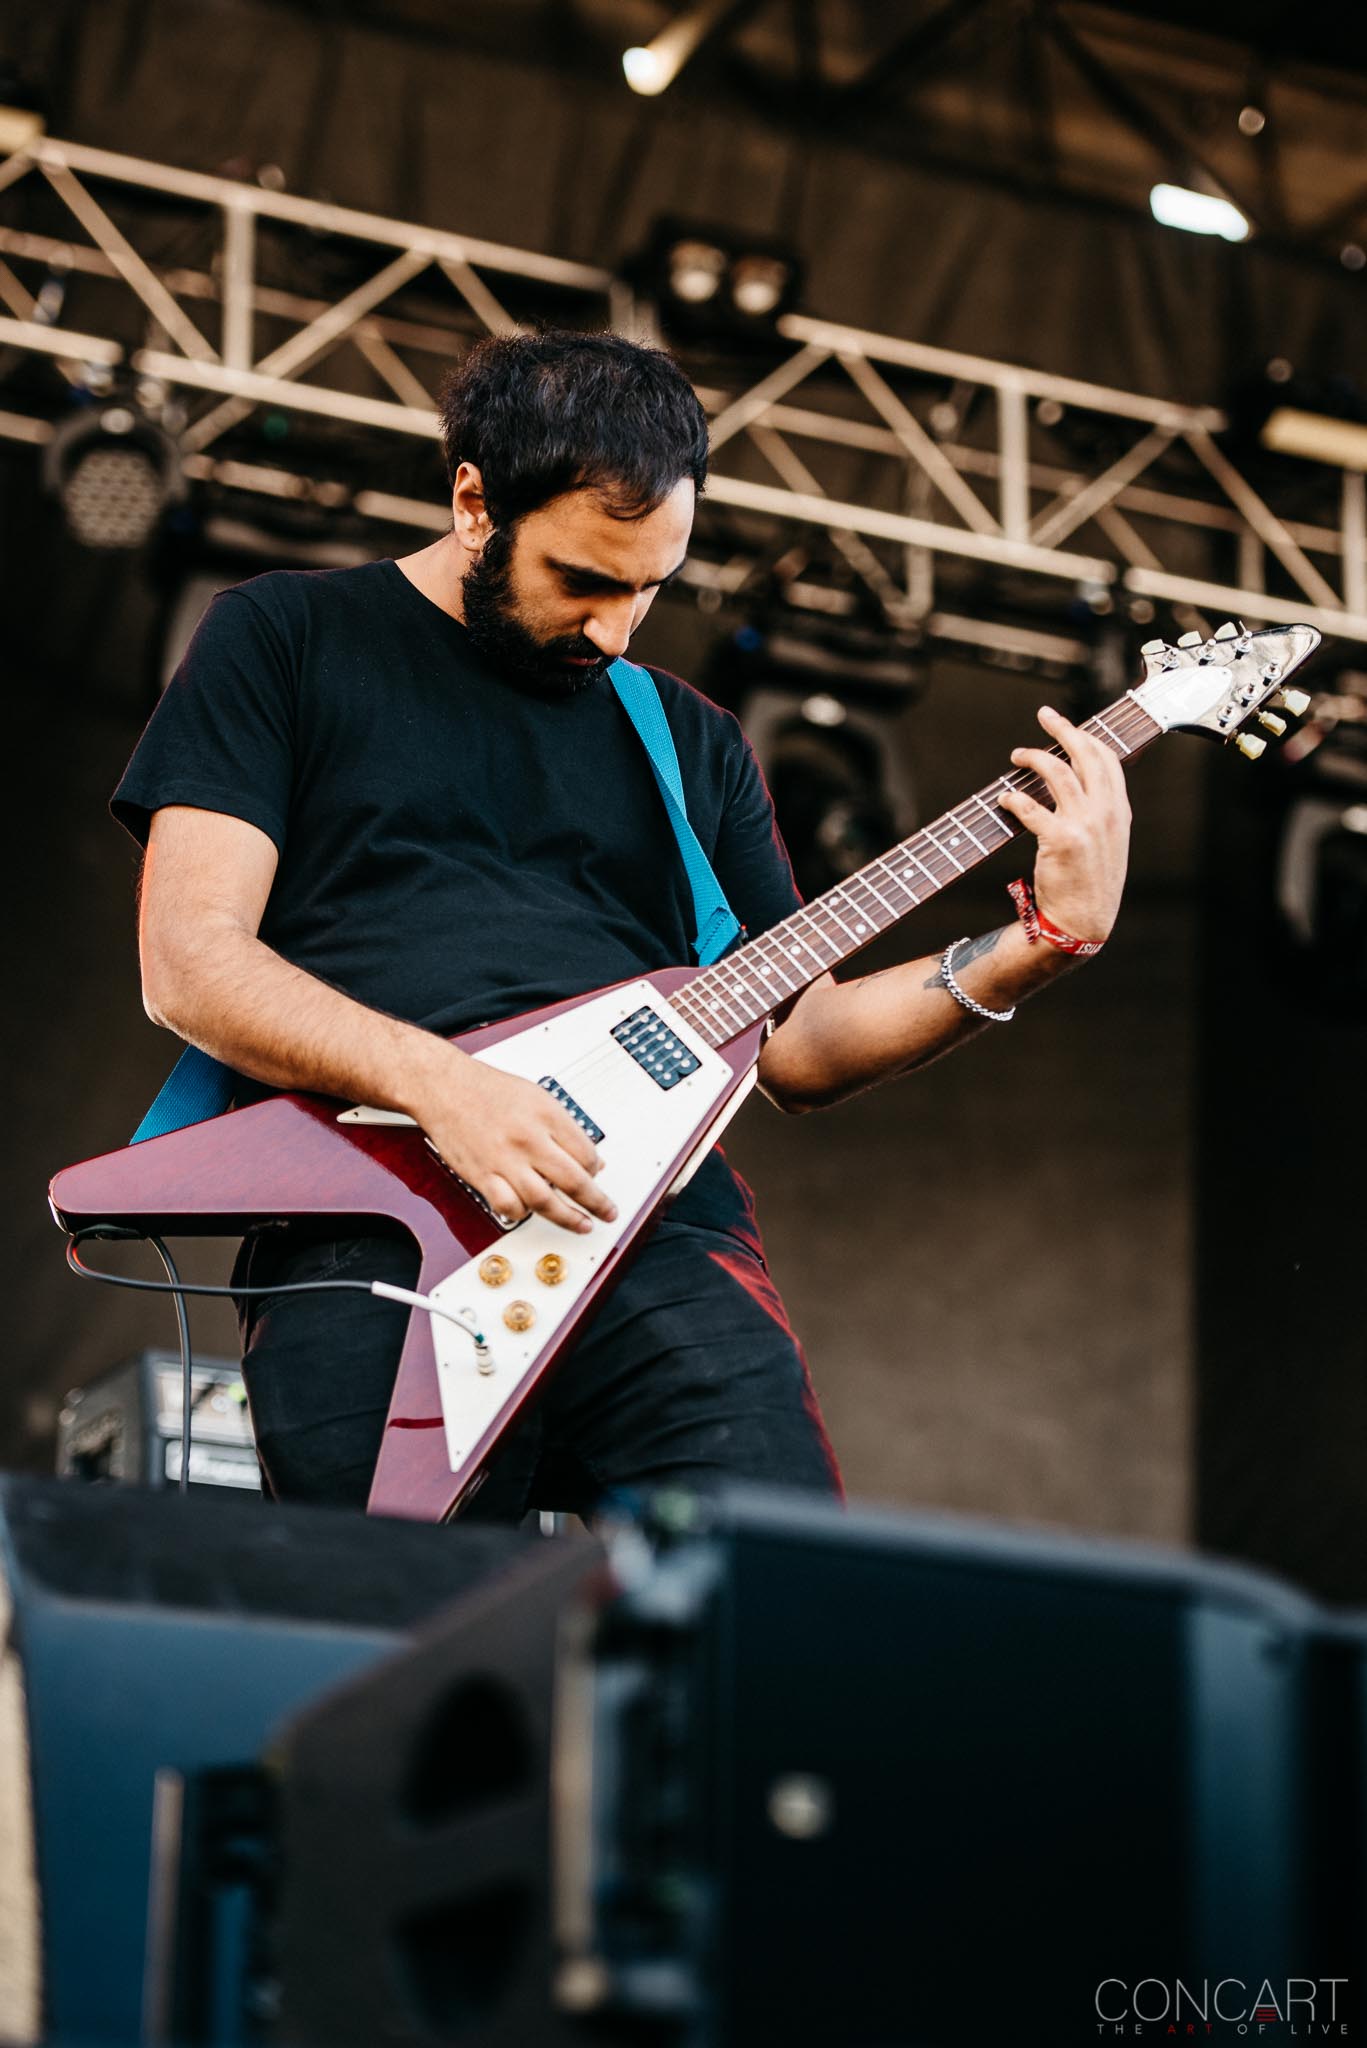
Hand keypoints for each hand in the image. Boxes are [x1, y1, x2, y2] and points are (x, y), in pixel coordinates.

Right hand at [411, 1049, 616, 1235]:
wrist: (444, 1087)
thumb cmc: (488, 1090)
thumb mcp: (537, 1097)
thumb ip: (564, 1127)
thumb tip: (588, 1158)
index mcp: (546, 1115)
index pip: (586, 1154)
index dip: (596, 1170)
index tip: (597, 1176)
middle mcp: (528, 1139)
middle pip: (574, 1181)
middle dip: (596, 1202)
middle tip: (607, 1213)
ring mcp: (504, 1160)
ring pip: (544, 1201)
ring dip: (567, 1217)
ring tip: (581, 1224)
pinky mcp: (482, 1175)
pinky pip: (509, 1206)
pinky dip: (522, 1214)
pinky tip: (529, 1211)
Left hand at [997, 705, 1130, 945]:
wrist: (1083, 922)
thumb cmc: (1090, 884)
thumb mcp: (1108, 843)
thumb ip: (1099, 812)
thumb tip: (1075, 784)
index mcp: (1120, 811)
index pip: (1106, 759)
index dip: (1085, 737)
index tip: (1066, 726)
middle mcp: (1106, 813)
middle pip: (1085, 754)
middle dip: (1062, 728)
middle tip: (1043, 715)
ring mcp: (1085, 825)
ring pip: (1057, 773)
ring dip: (1033, 758)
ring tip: (1016, 755)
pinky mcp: (1061, 840)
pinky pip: (1031, 808)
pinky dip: (1013, 799)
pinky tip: (1004, 799)